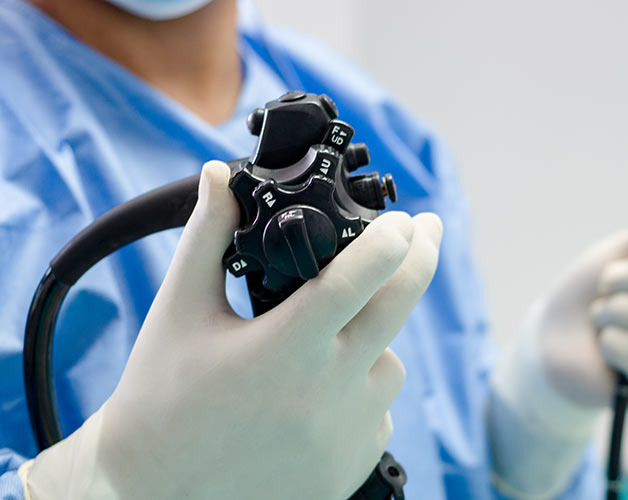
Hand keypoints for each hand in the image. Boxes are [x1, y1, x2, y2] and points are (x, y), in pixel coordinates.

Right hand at [19, 161, 442, 499]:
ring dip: (376, 335)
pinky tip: (319, 392)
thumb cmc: (160, 403)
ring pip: (389, 361)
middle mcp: (327, 391)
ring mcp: (346, 432)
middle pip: (401, 307)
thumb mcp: (178, 313)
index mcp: (283, 348)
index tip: (405, 217)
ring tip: (325, 338)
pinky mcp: (356, 463)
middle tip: (425, 228)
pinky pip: (379, 408)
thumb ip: (206, 237)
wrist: (154, 496)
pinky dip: (361, 388)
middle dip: (421, 257)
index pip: (360, 278)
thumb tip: (217, 176)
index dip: (392, 238)